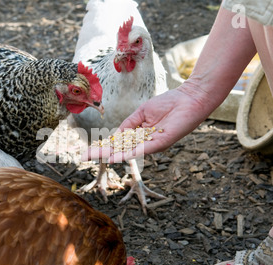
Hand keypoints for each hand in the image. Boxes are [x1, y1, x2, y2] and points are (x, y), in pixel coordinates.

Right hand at [84, 83, 215, 162]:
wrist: (189, 99)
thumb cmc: (168, 103)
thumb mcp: (142, 113)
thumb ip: (129, 125)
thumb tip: (115, 136)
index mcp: (139, 135)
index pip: (117, 143)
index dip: (102, 147)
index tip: (87, 152)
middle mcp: (144, 142)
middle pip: (119, 149)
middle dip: (101, 153)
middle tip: (83, 158)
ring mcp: (151, 144)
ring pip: (127, 151)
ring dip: (111, 155)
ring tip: (95, 159)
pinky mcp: (160, 143)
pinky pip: (142, 149)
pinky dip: (128, 153)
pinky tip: (116, 157)